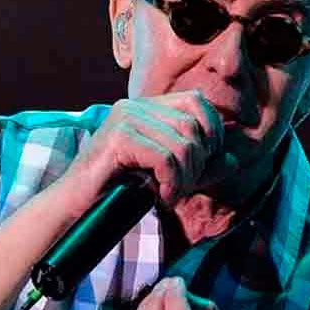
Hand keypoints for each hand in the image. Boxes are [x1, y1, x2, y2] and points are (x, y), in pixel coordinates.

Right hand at [56, 91, 239, 215]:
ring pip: (183, 143)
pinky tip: (160, 197)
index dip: (212, 132)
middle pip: (193, 125)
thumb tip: (234, 160)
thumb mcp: (166, 175)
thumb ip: (199, 166)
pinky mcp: (118, 138)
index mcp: (145, 107)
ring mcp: (124, 119)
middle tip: (182, 188)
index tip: (203, 166)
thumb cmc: (118, 192)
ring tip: (169, 196)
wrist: (76, 208)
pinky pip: (165, 158)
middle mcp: (135, 106)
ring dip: (184, 178)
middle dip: (198, 163)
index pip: (197, 101)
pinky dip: (171, 182)